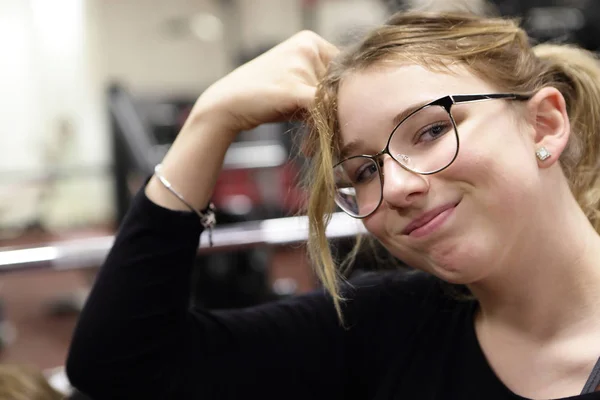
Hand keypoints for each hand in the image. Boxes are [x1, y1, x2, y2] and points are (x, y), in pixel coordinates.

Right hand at [191, 30, 338, 134]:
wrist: (227, 105)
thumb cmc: (264, 96)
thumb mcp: (296, 81)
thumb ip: (322, 85)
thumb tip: (353, 102)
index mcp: (309, 40)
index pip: (343, 71)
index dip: (341, 97)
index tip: (332, 119)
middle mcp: (307, 47)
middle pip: (340, 86)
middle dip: (332, 114)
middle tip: (321, 137)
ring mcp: (300, 65)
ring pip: (332, 101)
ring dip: (324, 126)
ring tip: (308, 144)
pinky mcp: (294, 88)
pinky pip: (321, 110)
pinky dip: (319, 130)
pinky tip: (307, 146)